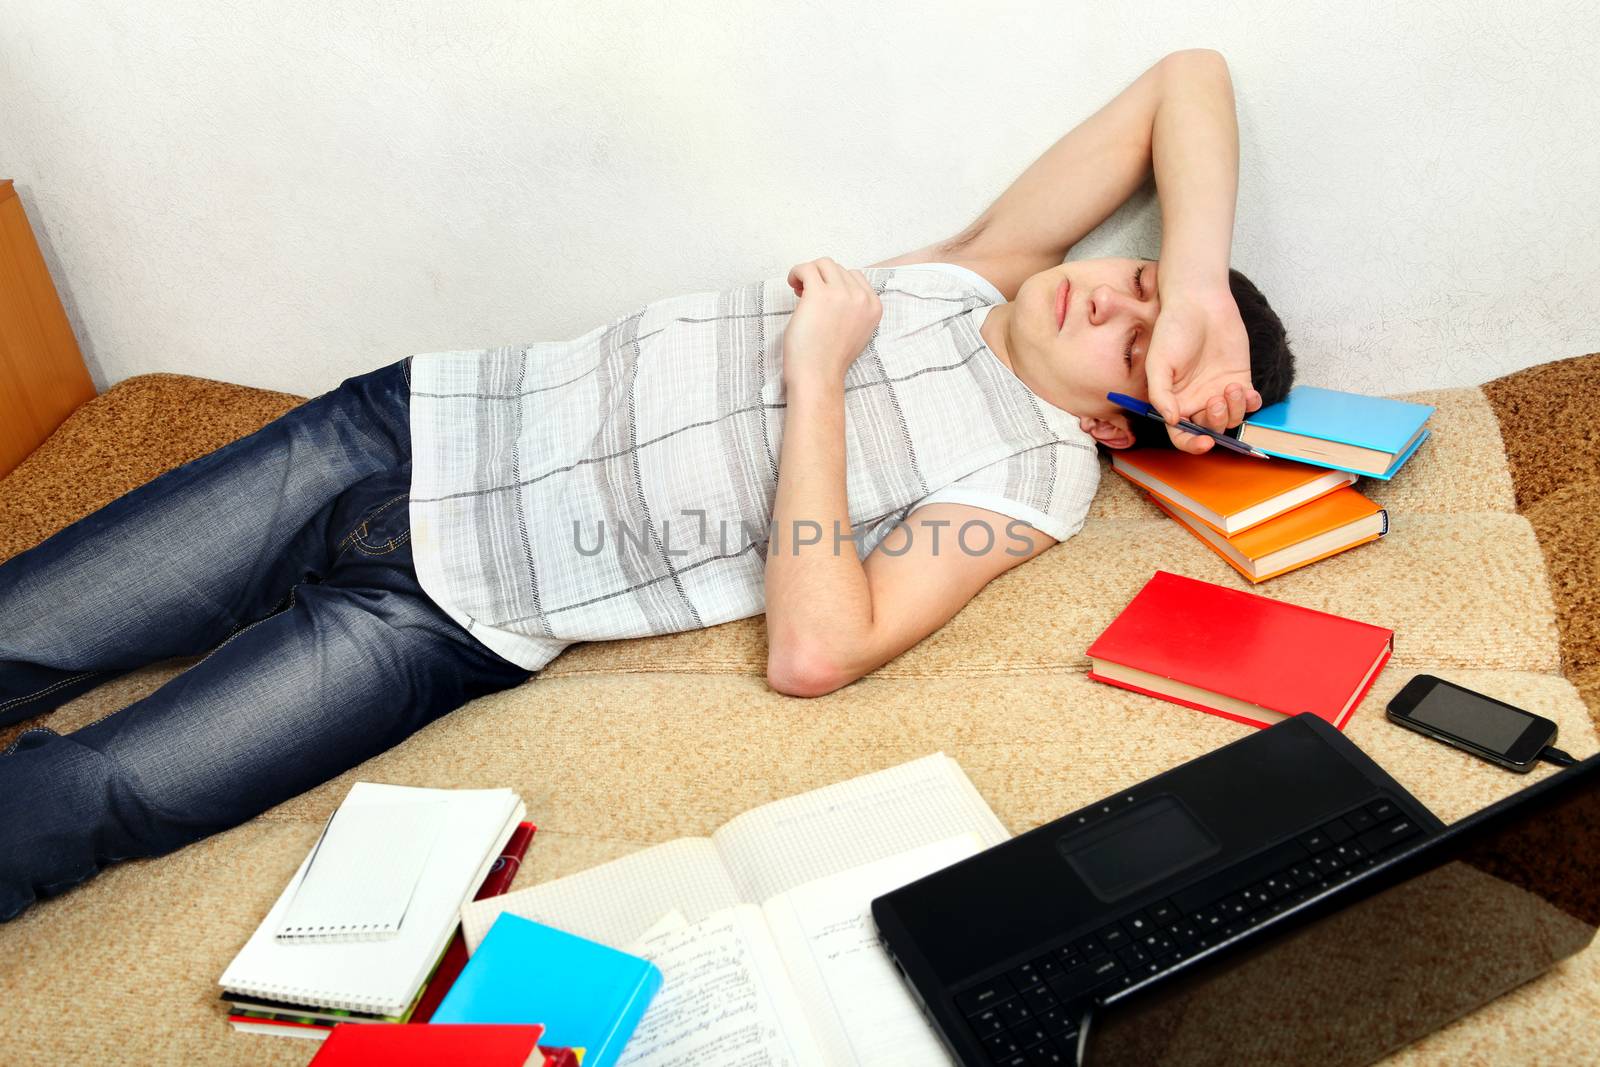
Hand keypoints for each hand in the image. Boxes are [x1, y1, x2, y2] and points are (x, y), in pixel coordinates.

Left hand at [782, 257, 881, 386]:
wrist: (818, 376)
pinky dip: (796, 273)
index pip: (855, 276)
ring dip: (809, 273)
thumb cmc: (830, 358)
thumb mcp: (856, 330)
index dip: (835, 282)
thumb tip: (833, 286)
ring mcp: (842, 294)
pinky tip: (792, 285)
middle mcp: (861, 298)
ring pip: (823, 263)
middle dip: (821, 278)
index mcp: (874, 306)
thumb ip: (853, 308)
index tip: (822, 296)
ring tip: (799, 289)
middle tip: (806, 295)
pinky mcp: (819, 294)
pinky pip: (806, 268)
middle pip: (838, 268)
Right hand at [1144, 282, 1261, 453]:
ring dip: (1234, 410)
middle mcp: (1197, 400)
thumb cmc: (1172, 330)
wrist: (1199, 303)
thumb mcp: (1158, 363)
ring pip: (1231, 418)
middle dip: (1216, 422)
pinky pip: (1250, 403)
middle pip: (1209, 429)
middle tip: (1216, 400)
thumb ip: (1161, 394)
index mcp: (1175, 401)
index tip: (1205, 442)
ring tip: (1232, 388)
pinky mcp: (1240, 378)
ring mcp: (1219, 391)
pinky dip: (1252, 404)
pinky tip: (1248, 392)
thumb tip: (1170, 421)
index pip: (1181, 435)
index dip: (1192, 444)